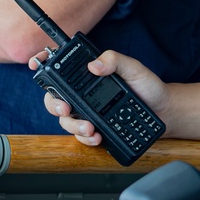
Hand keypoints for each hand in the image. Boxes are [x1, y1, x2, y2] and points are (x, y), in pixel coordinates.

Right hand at [35, 50, 169, 144]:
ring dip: (72, 124)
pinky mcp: (95, 130)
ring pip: (65, 120)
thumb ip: (115, 60)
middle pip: (55, 98)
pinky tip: (97, 137)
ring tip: (89, 127)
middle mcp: (84, 94)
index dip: (43, 65)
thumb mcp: (134, 69)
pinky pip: (80, 136)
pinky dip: (85, 138)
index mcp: (90, 75)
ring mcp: (88, 113)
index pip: (61, 69)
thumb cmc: (148, 88)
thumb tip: (95, 64)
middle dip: (54, 104)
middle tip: (65, 108)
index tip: (35, 65)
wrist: (164, 113)